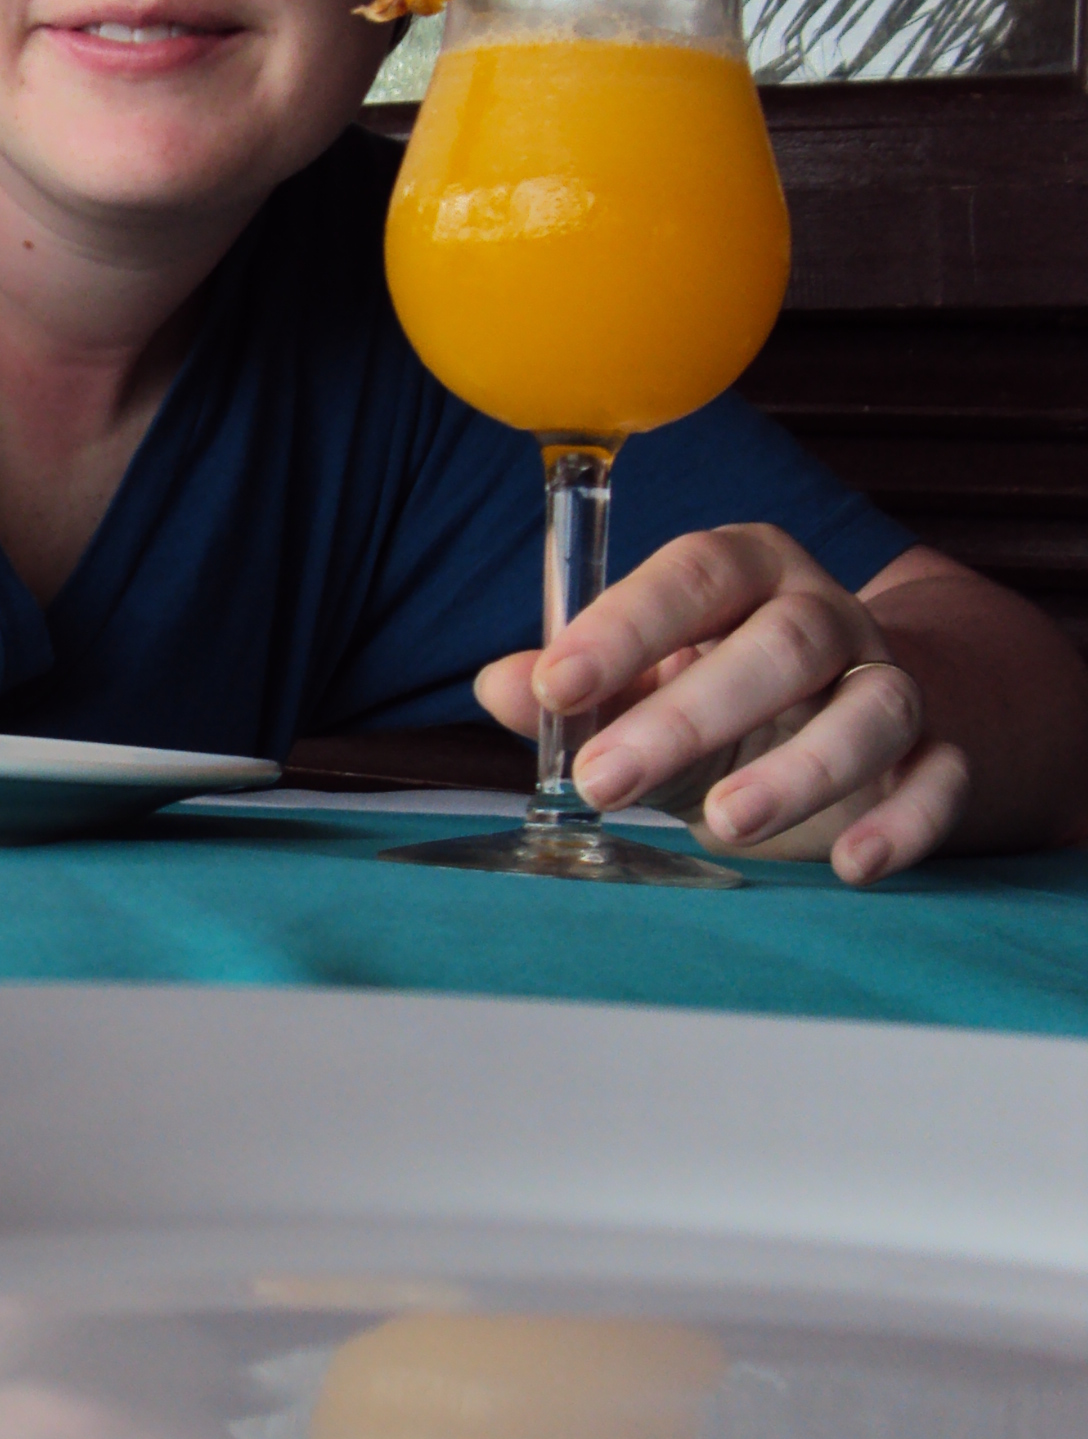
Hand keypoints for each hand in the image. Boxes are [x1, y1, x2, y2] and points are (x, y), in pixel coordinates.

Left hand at [473, 524, 970, 885]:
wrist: (840, 718)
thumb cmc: (716, 696)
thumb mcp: (641, 687)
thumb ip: (578, 686)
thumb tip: (497, 684)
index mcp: (748, 573)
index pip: (694, 574)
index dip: (625, 625)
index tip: (555, 687)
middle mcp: (827, 615)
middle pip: (782, 644)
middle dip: (690, 714)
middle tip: (605, 781)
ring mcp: (889, 681)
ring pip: (871, 707)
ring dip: (801, 769)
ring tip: (726, 823)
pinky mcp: (933, 753)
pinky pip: (940, 779)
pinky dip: (907, 821)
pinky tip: (856, 865)